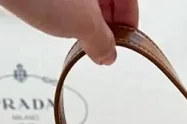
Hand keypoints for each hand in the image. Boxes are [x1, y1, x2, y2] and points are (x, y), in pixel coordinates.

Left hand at [0, 0, 138, 64]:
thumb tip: (108, 55)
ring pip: (86, 0)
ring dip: (85, 16)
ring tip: (75, 34)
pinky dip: (66, 7)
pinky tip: (56, 19)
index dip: (129, 24)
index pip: (130, 1)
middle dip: (106, 21)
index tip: (122, 44)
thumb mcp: (83, 24)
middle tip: (98, 44)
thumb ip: (102, 42)